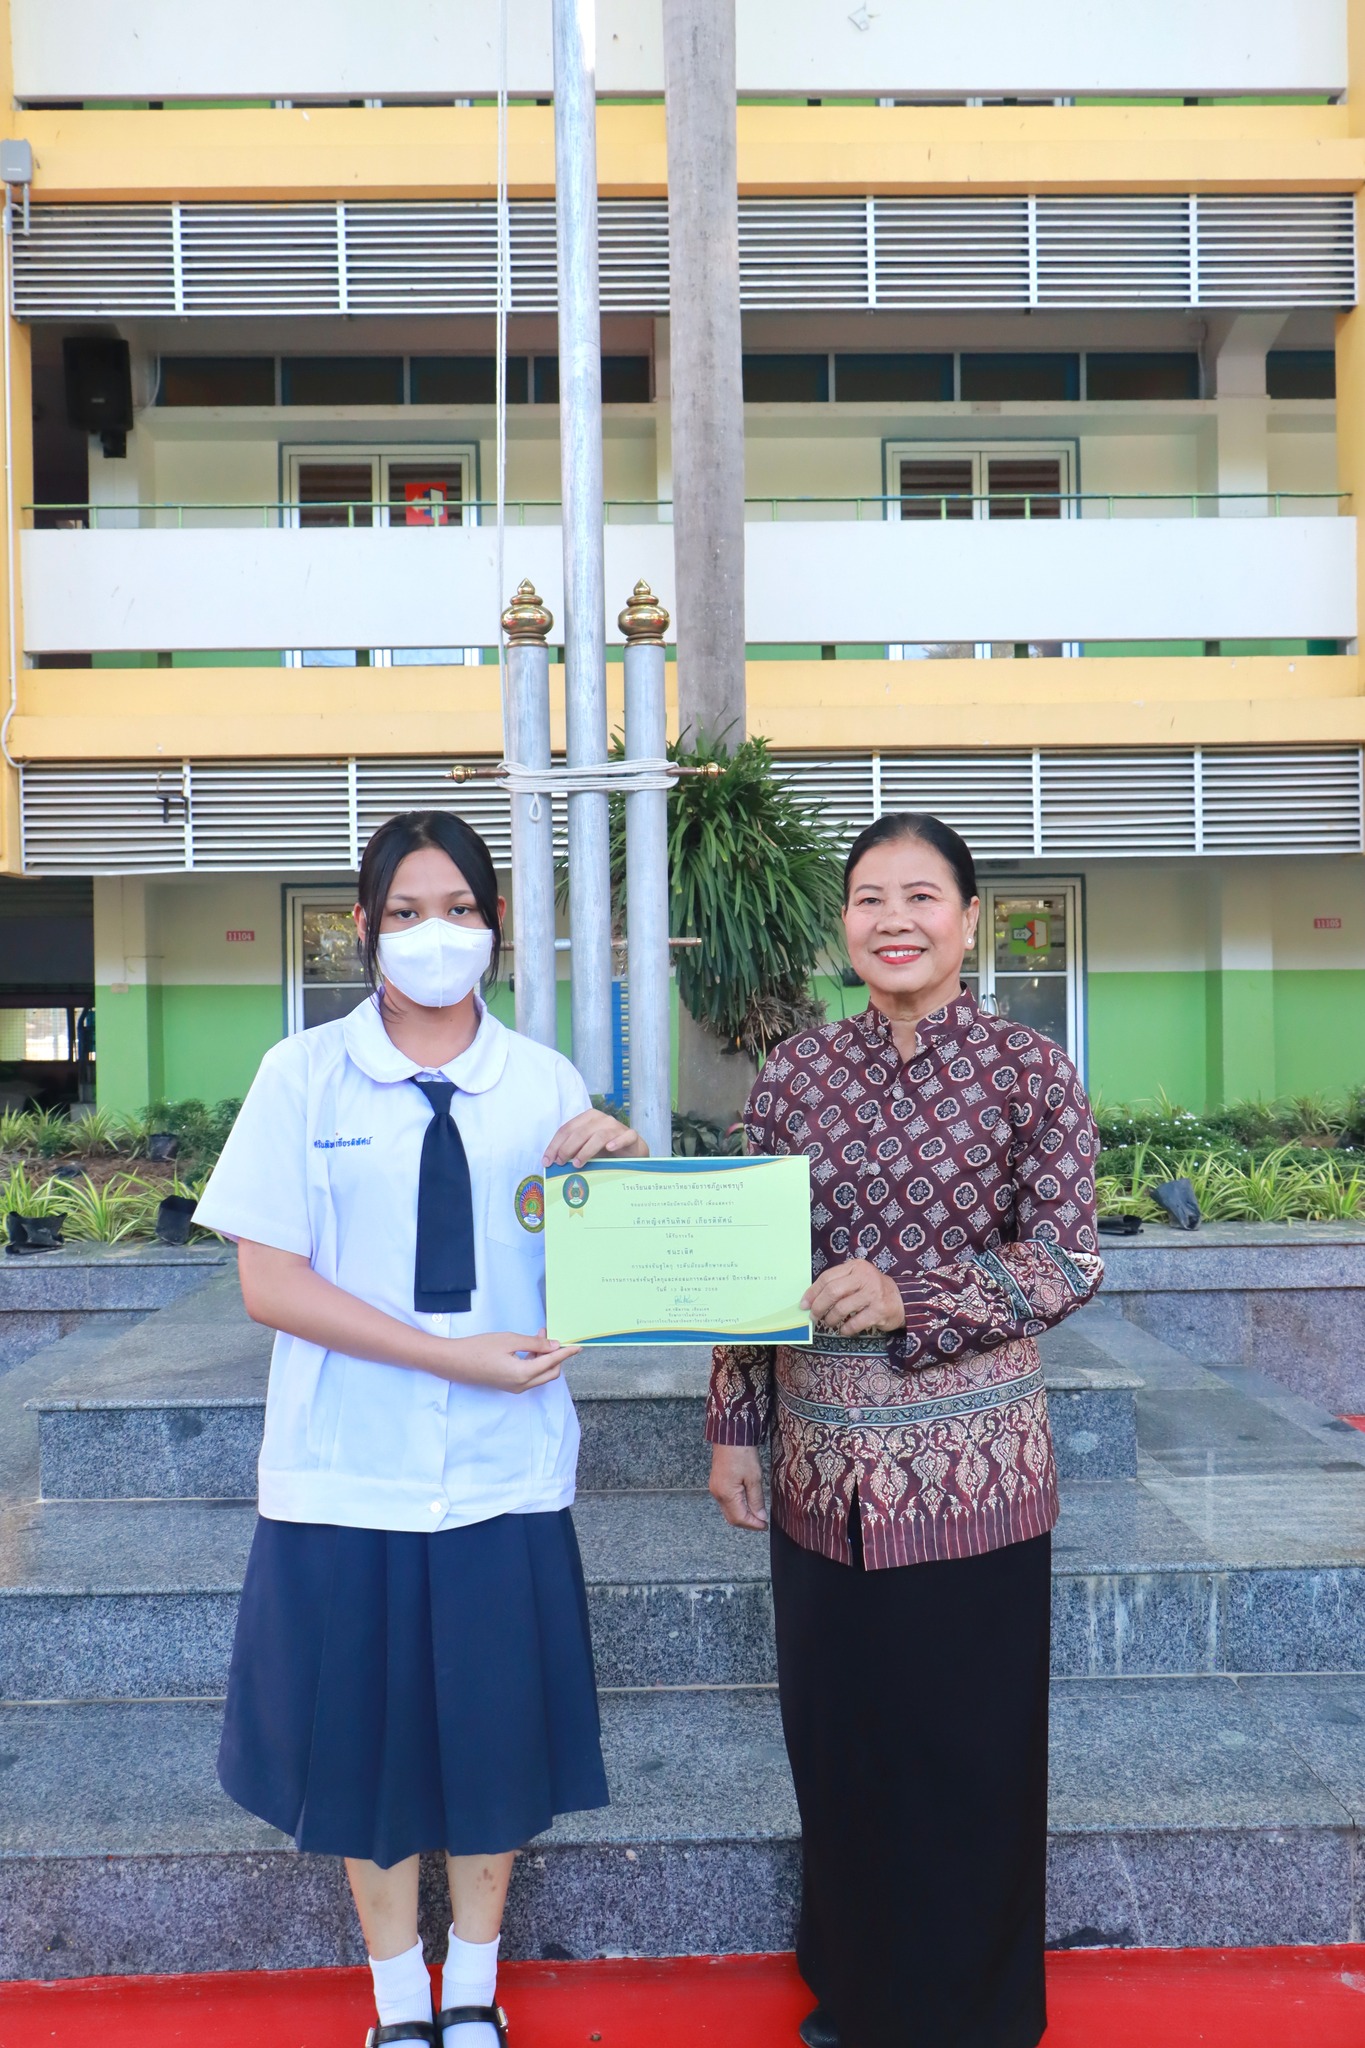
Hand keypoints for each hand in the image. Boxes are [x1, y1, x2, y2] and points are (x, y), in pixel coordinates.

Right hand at [443, 1329, 578, 1391]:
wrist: (455, 1362)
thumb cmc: (480, 1348)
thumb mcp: (510, 1340)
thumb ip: (534, 1343)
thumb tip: (554, 1346)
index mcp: (523, 1374)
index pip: (552, 1363)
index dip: (566, 1353)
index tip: (578, 1346)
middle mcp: (522, 1385)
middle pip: (550, 1373)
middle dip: (556, 1356)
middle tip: (552, 1336)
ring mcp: (515, 1387)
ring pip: (540, 1374)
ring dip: (544, 1358)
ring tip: (539, 1336)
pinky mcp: (509, 1385)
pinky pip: (530, 1376)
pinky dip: (535, 1362)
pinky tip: (529, 1347)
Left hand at [544, 1109, 646, 1166]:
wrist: (631, 1151)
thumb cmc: (604, 1150)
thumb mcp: (585, 1148)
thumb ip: (572, 1151)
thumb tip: (553, 1162)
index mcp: (587, 1118)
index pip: (566, 1129)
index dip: (555, 1145)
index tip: (547, 1161)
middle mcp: (601, 1119)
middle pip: (580, 1132)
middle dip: (567, 1148)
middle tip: (561, 1163)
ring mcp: (617, 1126)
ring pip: (599, 1135)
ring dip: (586, 1150)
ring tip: (578, 1163)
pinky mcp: (630, 1136)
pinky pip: (625, 1137)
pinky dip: (617, 1142)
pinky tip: (609, 1149)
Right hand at [709, 1444, 767, 1530]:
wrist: (730, 1435)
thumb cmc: (742, 1453)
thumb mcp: (754, 1478)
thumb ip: (756, 1500)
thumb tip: (760, 1517)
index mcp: (727, 1494)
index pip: (740, 1518)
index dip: (753, 1525)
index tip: (765, 1526)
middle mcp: (718, 1494)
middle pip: (731, 1518)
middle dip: (747, 1523)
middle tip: (761, 1523)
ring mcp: (715, 1488)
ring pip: (728, 1511)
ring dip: (742, 1516)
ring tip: (756, 1515)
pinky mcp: (716, 1483)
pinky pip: (725, 1502)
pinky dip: (736, 1507)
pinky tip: (746, 1504)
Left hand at [802, 1259, 906, 1337]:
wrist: (901, 1300)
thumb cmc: (872, 1289)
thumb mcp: (856, 1279)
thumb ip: (837, 1284)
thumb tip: (810, 1300)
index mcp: (855, 1266)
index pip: (827, 1278)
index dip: (812, 1292)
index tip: (804, 1304)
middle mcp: (865, 1277)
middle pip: (832, 1292)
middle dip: (818, 1307)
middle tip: (814, 1316)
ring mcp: (873, 1294)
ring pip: (841, 1308)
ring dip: (831, 1319)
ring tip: (830, 1322)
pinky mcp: (879, 1311)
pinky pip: (855, 1323)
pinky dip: (845, 1329)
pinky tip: (844, 1330)